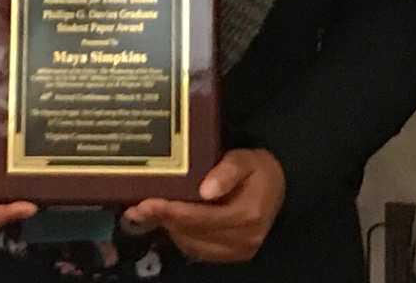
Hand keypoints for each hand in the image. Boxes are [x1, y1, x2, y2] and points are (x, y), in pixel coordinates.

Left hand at [123, 148, 286, 262]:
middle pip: (194, 234)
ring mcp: (239, 251)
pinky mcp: (233, 255)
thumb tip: (205, 190)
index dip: (172, 212)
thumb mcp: (245, 159)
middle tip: (136, 208)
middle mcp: (243, 239)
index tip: (146, 203)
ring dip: (169, 230)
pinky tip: (167, 222)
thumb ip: (226, 171)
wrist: (278, 186)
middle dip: (163, 220)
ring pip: (193, 245)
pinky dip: (181, 237)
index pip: (201, 218)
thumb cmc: (257, 169)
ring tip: (146, 214)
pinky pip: (199, 251)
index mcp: (246, 215)